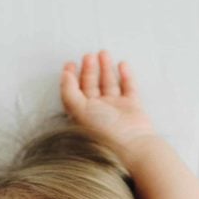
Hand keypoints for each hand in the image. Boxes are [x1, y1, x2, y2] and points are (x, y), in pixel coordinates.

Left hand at [60, 50, 157, 164]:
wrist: (131, 145)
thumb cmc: (104, 131)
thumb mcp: (78, 110)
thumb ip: (68, 92)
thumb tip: (65, 75)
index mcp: (83, 114)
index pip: (74, 92)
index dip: (70, 77)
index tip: (70, 64)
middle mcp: (99, 111)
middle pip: (91, 85)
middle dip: (89, 69)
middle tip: (88, 56)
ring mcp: (116, 109)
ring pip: (109, 84)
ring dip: (105, 68)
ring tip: (103, 54)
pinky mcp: (133, 108)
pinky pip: (129, 88)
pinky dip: (126, 76)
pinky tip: (122, 64)